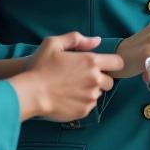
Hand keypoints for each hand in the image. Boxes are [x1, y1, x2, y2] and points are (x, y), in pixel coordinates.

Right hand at [7, 32, 123, 121]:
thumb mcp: (53, 44)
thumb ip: (77, 39)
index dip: (112, 63)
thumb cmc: (40, 67)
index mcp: (91, 62)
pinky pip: (89, 105)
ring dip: (90, 90)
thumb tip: (97, 41)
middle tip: (82, 77)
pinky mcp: (84, 111)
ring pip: (99, 93)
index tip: (103, 65)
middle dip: (101, 78)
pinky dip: (82, 101)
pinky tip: (68, 97)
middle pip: (110, 81)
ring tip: (72, 88)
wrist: (31, 93)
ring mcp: (90, 97)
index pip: (118, 63)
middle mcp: (95, 80)